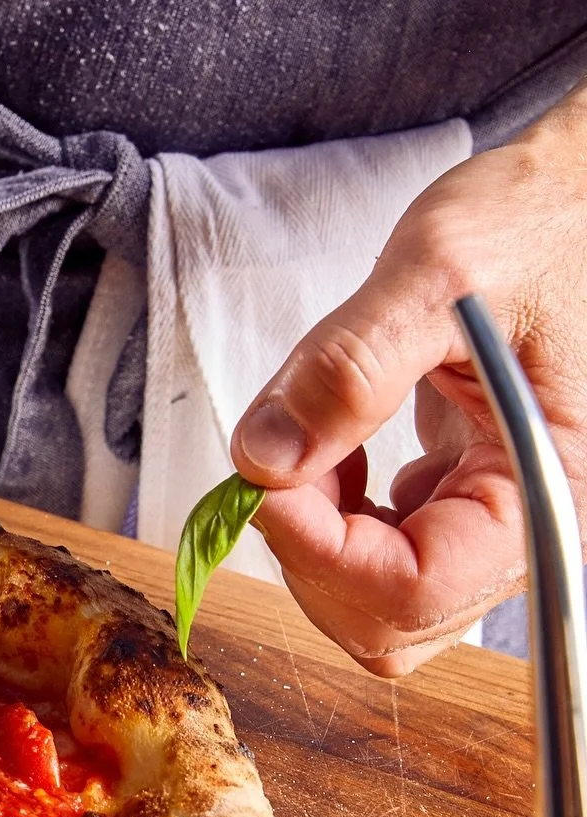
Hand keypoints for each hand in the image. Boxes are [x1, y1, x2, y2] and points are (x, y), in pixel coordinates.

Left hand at [230, 95, 586, 674]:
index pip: (414, 590)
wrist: (570, 195)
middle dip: (307, 549)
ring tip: (308, 437)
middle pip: (388, 621)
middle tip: (280, 451)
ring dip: (310, 537)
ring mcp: (484, 515)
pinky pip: (373, 554)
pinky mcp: (451, 494)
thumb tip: (265, 458)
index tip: (260, 481)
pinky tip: (330, 446)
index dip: (319, 552)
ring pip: (371, 601)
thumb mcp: (439, 273)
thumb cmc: (539, 221)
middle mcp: (522, 525)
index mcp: (544, 491)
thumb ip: (351, 368)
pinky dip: (323, 516)